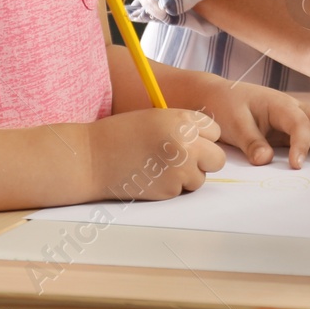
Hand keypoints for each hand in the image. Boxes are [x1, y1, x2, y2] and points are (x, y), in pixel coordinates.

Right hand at [88, 108, 225, 200]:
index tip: (188, 139)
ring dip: (187, 176)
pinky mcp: (169, 190)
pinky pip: (182, 190)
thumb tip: (209, 142)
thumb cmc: (121, 134)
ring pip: (201, 178)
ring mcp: (180, 169)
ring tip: (161, 166)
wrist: (91, 158)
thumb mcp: (157, 117)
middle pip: (217, 159)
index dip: (203, 137)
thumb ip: (185, 126)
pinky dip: (171, 186)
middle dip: (204, 160)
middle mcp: (186, 144)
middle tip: (183, 159)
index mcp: (184, 120)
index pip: (215, 132)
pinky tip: (151, 177)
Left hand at [201, 81, 309, 168]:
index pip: (299, 122)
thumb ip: (251, 142)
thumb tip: (266, 161)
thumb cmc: (225, 105)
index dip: (302, 144)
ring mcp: (295, 117)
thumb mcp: (233, 123)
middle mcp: (293, 108)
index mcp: (279, 103)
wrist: (217, 95)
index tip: (297, 166)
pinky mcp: (292, 128)